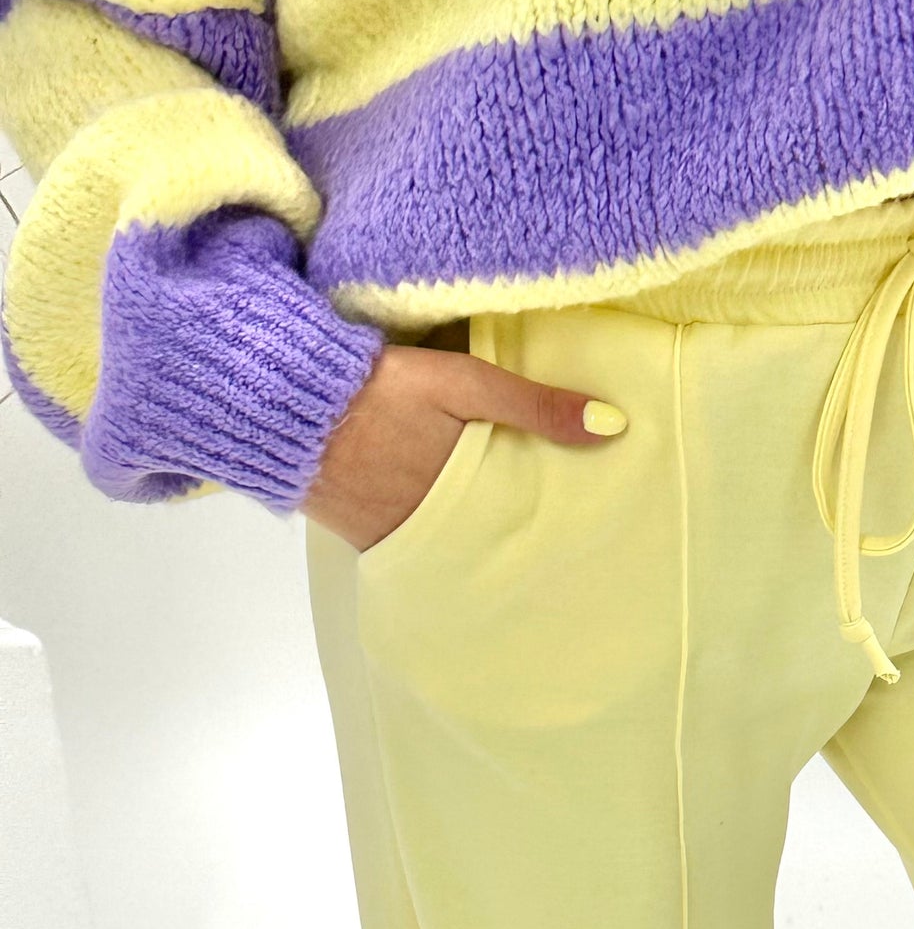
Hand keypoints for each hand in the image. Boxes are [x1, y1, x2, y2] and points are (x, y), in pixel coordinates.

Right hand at [302, 343, 625, 550]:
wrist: (285, 406)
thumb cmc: (378, 389)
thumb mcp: (461, 383)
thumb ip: (534, 406)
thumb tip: (613, 427)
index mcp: (469, 492)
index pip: (532, 515)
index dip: (560, 518)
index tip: (593, 522)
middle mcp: (439, 527)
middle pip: (499, 538)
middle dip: (526, 535)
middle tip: (566, 536)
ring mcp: (402, 537)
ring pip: (460, 544)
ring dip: (485, 538)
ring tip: (518, 533)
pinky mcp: (369, 538)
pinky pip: (419, 544)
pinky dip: (441, 537)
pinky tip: (460, 529)